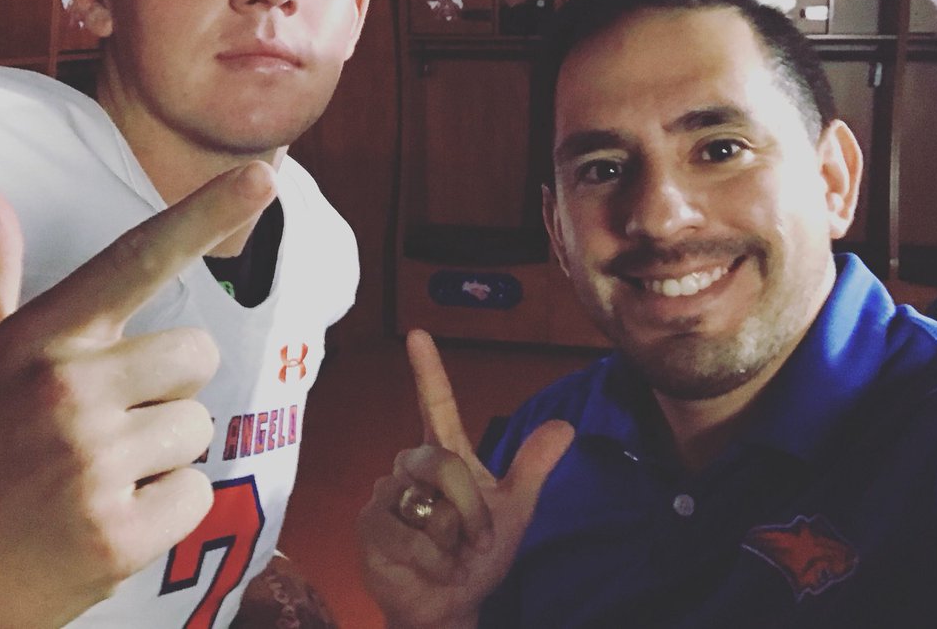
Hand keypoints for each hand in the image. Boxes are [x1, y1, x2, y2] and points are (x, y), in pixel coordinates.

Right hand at [0, 165, 276, 627]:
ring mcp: (95, 467)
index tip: (264, 175)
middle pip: (197, 354)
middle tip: (106, 420)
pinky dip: (165, 510)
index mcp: (42, 340)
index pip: (137, 260)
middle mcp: (71, 393)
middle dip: (166, 386)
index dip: (205, 214)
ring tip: (95, 474)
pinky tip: (106, 517)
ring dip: (162, 452)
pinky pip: (197, 494)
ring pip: (198, 427)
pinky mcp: (119, 535)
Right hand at [357, 330, 572, 628]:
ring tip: (450, 558)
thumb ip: (532, 468)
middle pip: (442, 463)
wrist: (447, 605)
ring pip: (427, 503)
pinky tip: (429, 569)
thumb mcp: (514, 511)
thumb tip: (566, 427)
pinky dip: (431, 560)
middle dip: (470, 508)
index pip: (435, 405)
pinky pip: (408, 535)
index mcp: (445, 455)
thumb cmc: (475, 556)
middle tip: (479, 543)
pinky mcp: (369, 525)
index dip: (427, 370)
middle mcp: (411, 466)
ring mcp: (386, 493)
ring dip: (452, 541)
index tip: (417, 334)